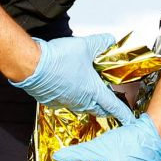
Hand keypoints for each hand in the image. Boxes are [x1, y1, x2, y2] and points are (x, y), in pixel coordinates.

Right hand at [12, 33, 134, 122]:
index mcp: (93, 92)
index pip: (114, 106)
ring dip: (90, 103)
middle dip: (107, 108)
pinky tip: (71, 89)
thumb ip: (102, 43)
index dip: (124, 113)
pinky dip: (72, 98)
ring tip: (92, 95)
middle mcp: (80, 101)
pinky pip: (66, 103)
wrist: (30, 64)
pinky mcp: (51, 101)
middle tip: (112, 105)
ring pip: (82, 107)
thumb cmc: (57, 59)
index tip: (130, 119)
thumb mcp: (86, 46)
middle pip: (99, 109)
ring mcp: (65, 102)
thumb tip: (110, 40)